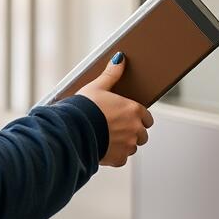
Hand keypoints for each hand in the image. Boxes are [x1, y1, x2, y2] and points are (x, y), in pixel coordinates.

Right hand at [78, 52, 153, 167]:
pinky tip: (102, 146)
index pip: (147, 116)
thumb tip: (120, 59)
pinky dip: (114, 154)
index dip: (137, 117)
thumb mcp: (97, 87)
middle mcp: (135, 129)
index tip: (126, 116)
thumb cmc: (83, 108)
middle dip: (131, 131)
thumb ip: (111, 74)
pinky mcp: (118, 159)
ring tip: (106, 137)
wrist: (71, 130)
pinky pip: (121, 158)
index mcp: (133, 110)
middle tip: (114, 127)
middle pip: (142, 133)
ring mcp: (127, 145)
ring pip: (132, 146)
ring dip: (123, 143)